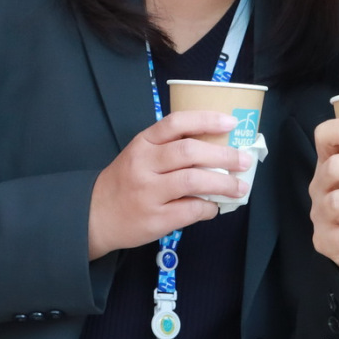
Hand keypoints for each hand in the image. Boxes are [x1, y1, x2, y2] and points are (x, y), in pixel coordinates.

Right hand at [87, 112, 252, 259]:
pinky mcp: (155, 218)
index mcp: (142, 144)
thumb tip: (218, 147)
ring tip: (239, 187)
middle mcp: (144, 165)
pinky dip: (209, 208)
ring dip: (223, 183)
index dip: (206, 119)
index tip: (230, 121)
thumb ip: (170, 148)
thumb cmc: (125, 181)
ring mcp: (148, 193)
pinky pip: (191, 210)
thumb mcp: (140, 155)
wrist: (94, 215)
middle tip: (244, 160)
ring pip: (193, 181)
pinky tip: (214, 206)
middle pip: (189, 152)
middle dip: (223, 155)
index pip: (176, 123)